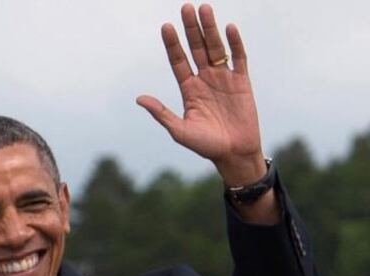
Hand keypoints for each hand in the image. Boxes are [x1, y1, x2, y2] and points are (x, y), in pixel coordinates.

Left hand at [137, 3, 266, 186]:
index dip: (173, 44)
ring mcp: (224, 79)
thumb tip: (139, 99)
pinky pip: (239, 58)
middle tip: (186, 7)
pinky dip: (235, 43)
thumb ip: (162, 113)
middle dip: (191, 28)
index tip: (165, 27)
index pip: (178, 61)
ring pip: (216, 48)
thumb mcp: (179, 130)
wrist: (234, 154)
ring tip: (204, 9)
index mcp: (188, 89)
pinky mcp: (242, 82)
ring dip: (210, 29)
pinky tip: (229, 28)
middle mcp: (205, 79)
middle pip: (196, 48)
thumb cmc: (205, 145)